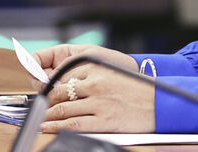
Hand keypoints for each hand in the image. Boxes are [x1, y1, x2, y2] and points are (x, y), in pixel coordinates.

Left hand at [40, 64, 154, 132]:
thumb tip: (71, 85)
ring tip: (39, 120)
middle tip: (38, 107)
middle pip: (60, 91)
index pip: (65, 75)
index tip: (44, 90)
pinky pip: (72, 124)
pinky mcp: (102, 120)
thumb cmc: (138, 89)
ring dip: (47, 115)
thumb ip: (93, 76)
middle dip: (45, 100)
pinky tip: (47, 128)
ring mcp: (98, 102)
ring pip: (62, 108)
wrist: (159, 103)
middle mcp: (96, 83)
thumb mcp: (114, 74)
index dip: (51, 84)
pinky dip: (55, 127)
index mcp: (99, 68)